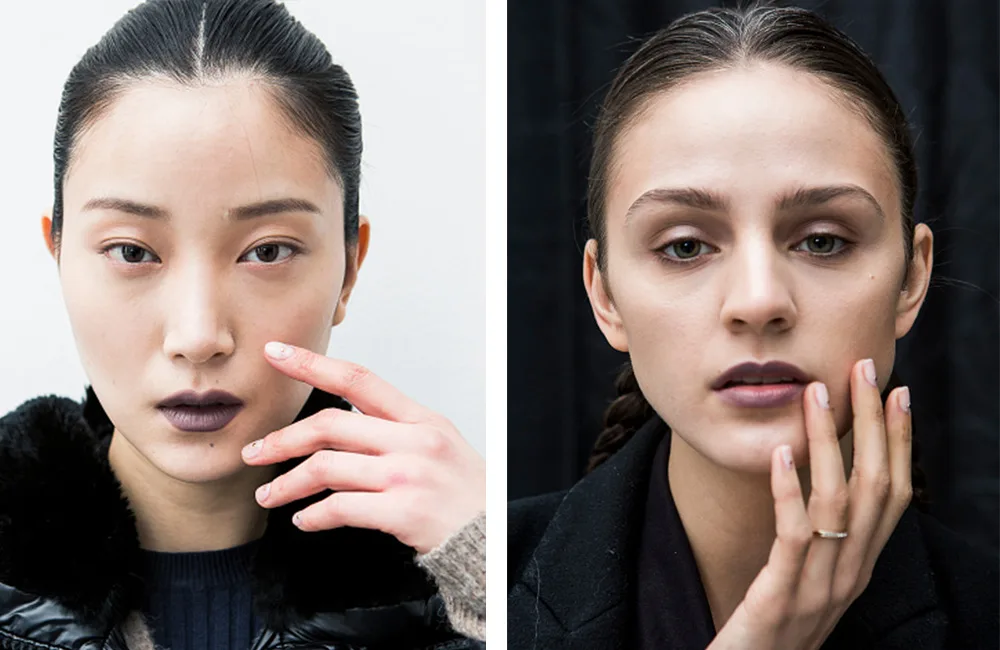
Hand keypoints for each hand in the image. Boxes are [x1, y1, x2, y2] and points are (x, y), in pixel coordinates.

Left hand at [242, 341, 485, 554]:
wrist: (493, 536)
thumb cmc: (462, 493)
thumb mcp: (438, 445)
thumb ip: (394, 431)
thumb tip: (337, 430)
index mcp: (420, 418)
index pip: (358, 380)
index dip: (312, 363)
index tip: (276, 353)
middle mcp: (414, 440)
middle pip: (331, 425)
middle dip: (283, 439)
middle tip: (255, 452)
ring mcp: (408, 475)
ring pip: (327, 467)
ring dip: (288, 483)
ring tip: (270, 496)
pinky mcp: (403, 511)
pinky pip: (341, 508)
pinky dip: (313, 516)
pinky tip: (304, 521)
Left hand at [708, 359, 912, 649]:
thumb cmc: (774, 626)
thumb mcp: (808, 577)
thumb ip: (819, 536)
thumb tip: (818, 479)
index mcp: (860, 565)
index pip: (893, 495)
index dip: (899, 443)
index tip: (897, 394)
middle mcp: (850, 573)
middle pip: (875, 487)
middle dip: (873, 425)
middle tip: (866, 371)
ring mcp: (820, 587)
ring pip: (838, 502)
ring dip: (829, 441)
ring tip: (817, 393)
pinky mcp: (781, 597)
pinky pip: (793, 534)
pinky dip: (789, 488)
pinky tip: (782, 451)